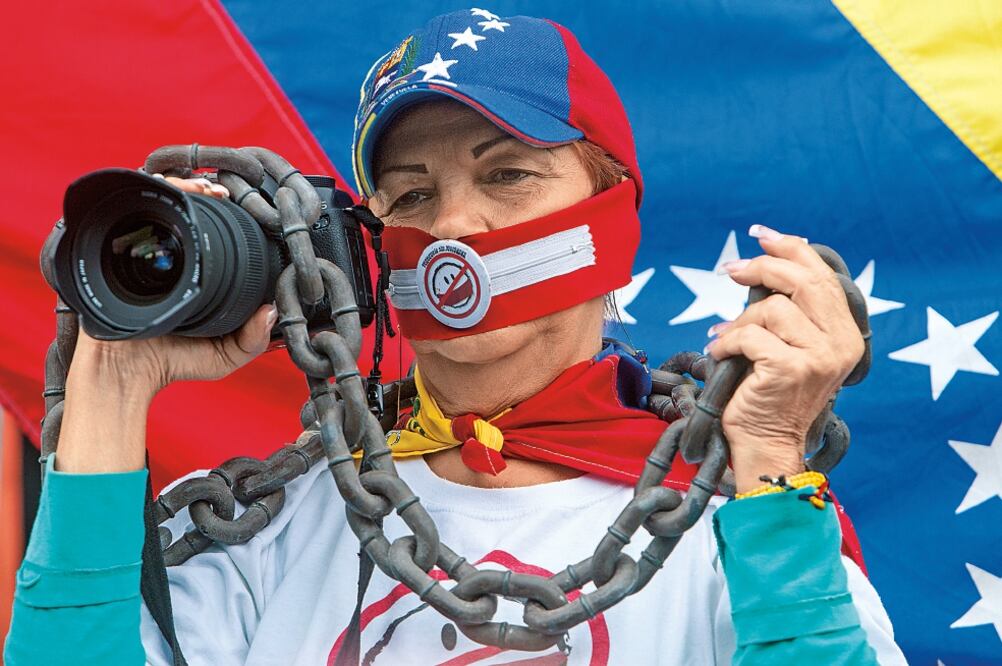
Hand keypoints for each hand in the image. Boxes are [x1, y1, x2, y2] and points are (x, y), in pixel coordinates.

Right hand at [69, 175, 270, 394]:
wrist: (123, 374)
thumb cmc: (170, 364)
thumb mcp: (224, 355)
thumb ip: (252, 340)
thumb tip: (271, 311)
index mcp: (192, 272)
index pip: (208, 231)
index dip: (226, 213)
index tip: (245, 209)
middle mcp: (164, 257)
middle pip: (181, 207)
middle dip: (203, 189)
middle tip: (223, 191)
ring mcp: (137, 251)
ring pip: (157, 200)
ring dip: (180, 184)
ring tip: (203, 188)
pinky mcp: (113, 249)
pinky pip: (128, 209)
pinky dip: (148, 191)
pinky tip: (169, 187)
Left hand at [707, 225, 863, 492]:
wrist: (766, 444)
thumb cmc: (769, 394)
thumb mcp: (789, 346)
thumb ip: (790, 311)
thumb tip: (764, 263)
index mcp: (845, 333)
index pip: (822, 276)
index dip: (792, 249)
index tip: (762, 234)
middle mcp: (841, 343)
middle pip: (801, 282)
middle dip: (762, 267)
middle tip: (731, 269)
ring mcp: (819, 356)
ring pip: (771, 309)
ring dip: (739, 320)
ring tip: (725, 338)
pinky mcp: (792, 368)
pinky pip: (751, 335)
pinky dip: (728, 341)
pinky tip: (720, 353)